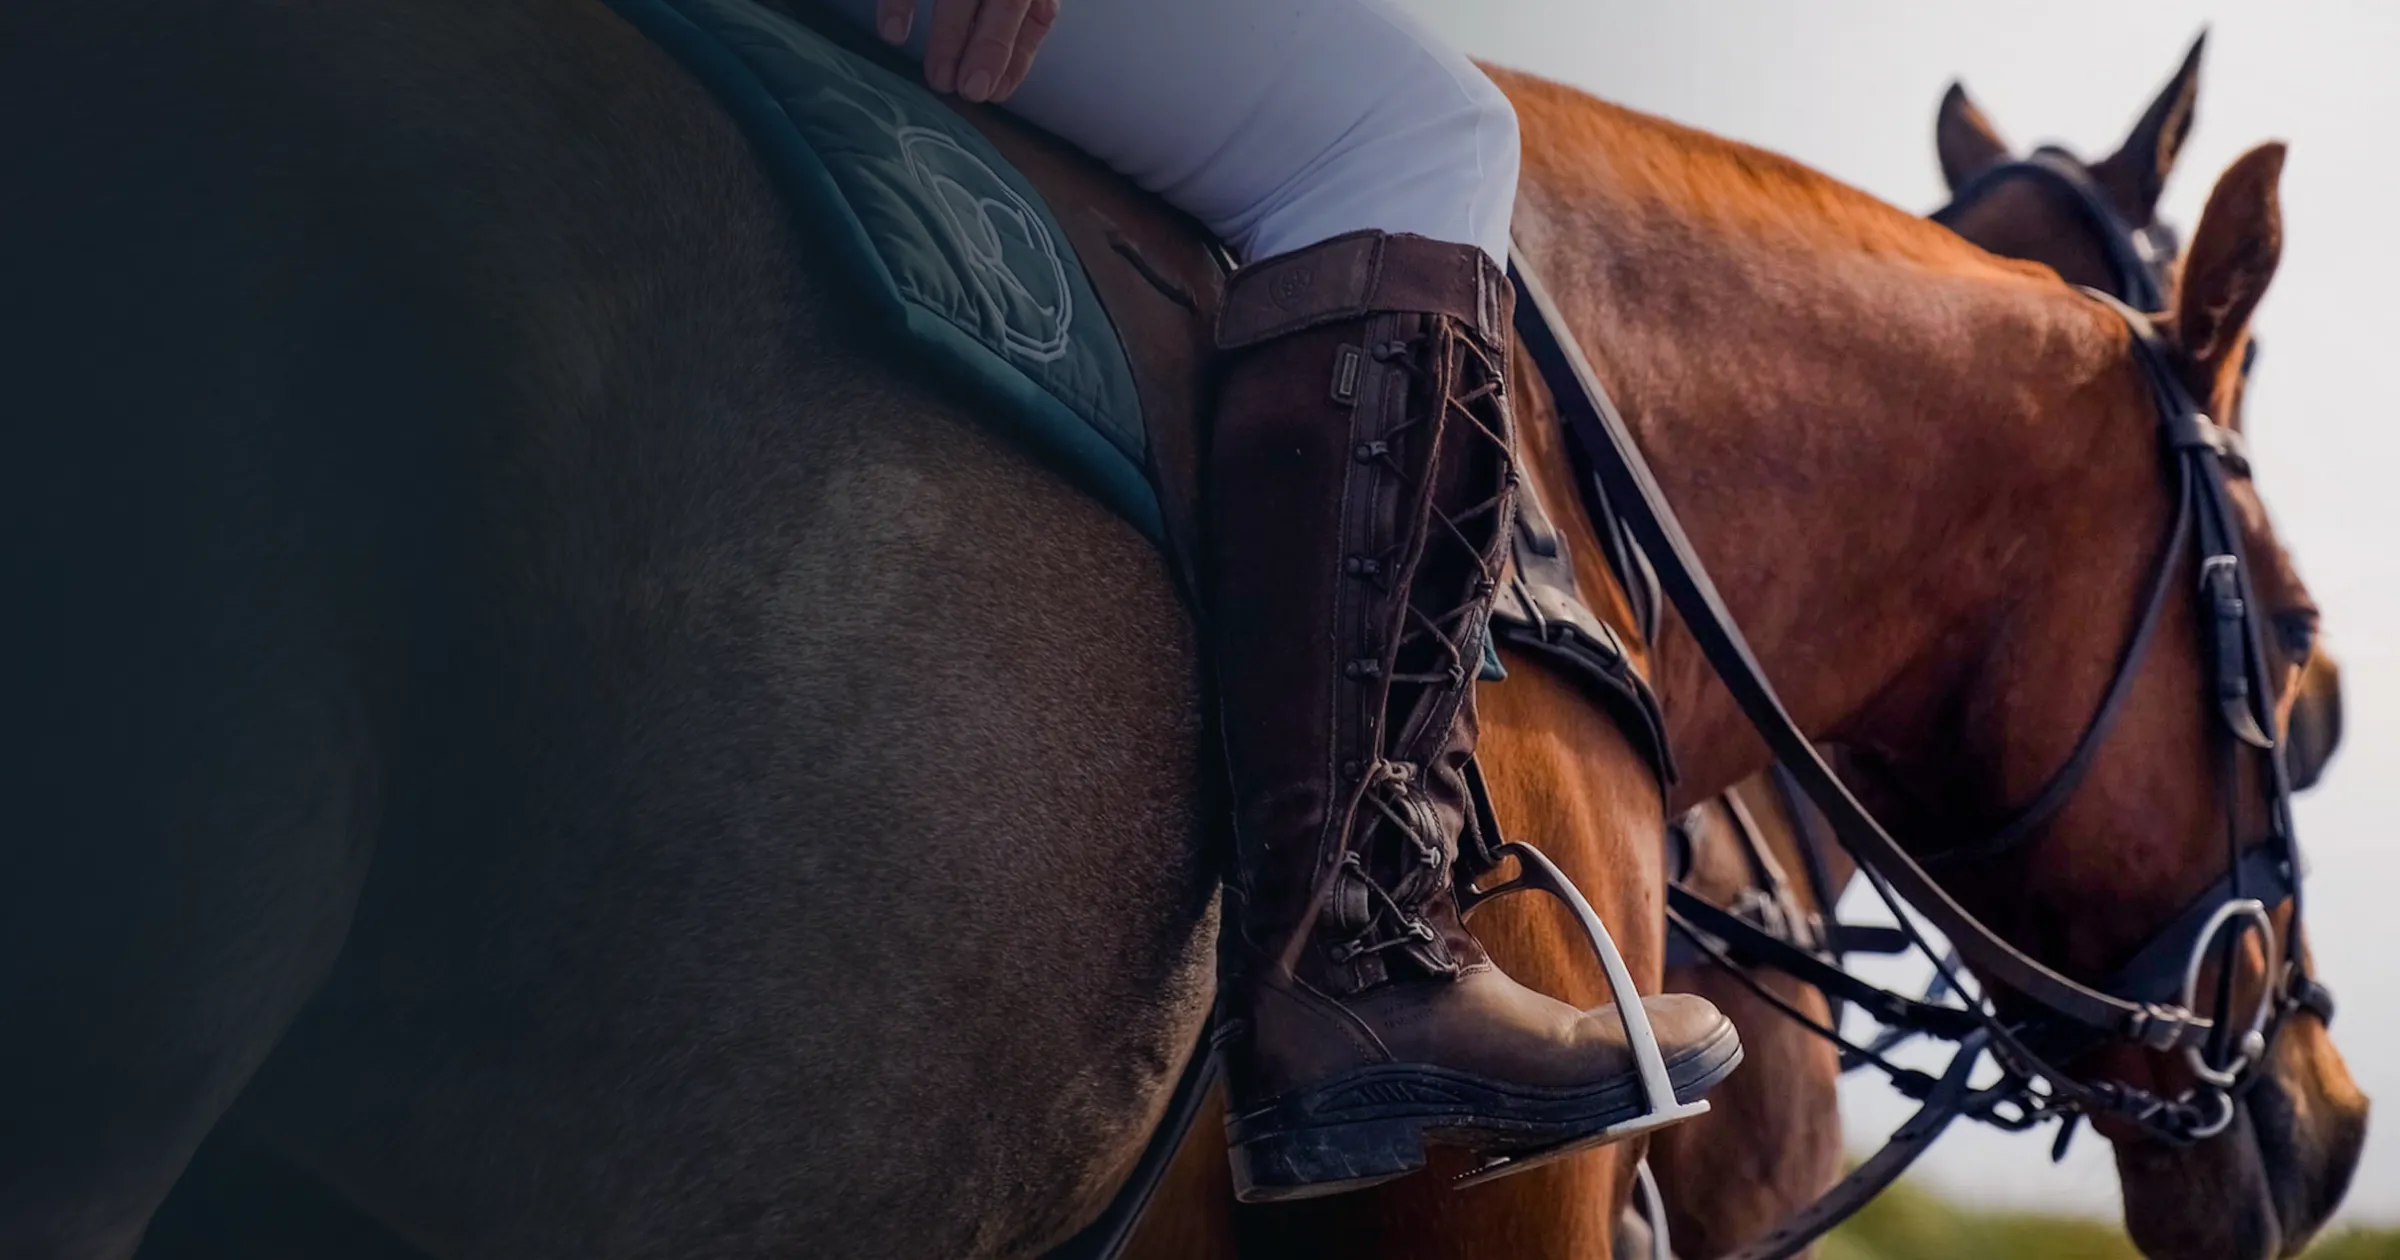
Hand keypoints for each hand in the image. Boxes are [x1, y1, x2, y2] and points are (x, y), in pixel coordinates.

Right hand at [874, 0, 1059, 103]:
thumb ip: (1017, 20)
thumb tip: (1003, 82)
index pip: (1035, 9)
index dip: (1017, 53)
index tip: (997, 92)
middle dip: (988, 49)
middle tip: (968, 91)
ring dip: (948, 38)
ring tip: (938, 79)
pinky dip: (899, 3)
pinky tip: (895, 33)